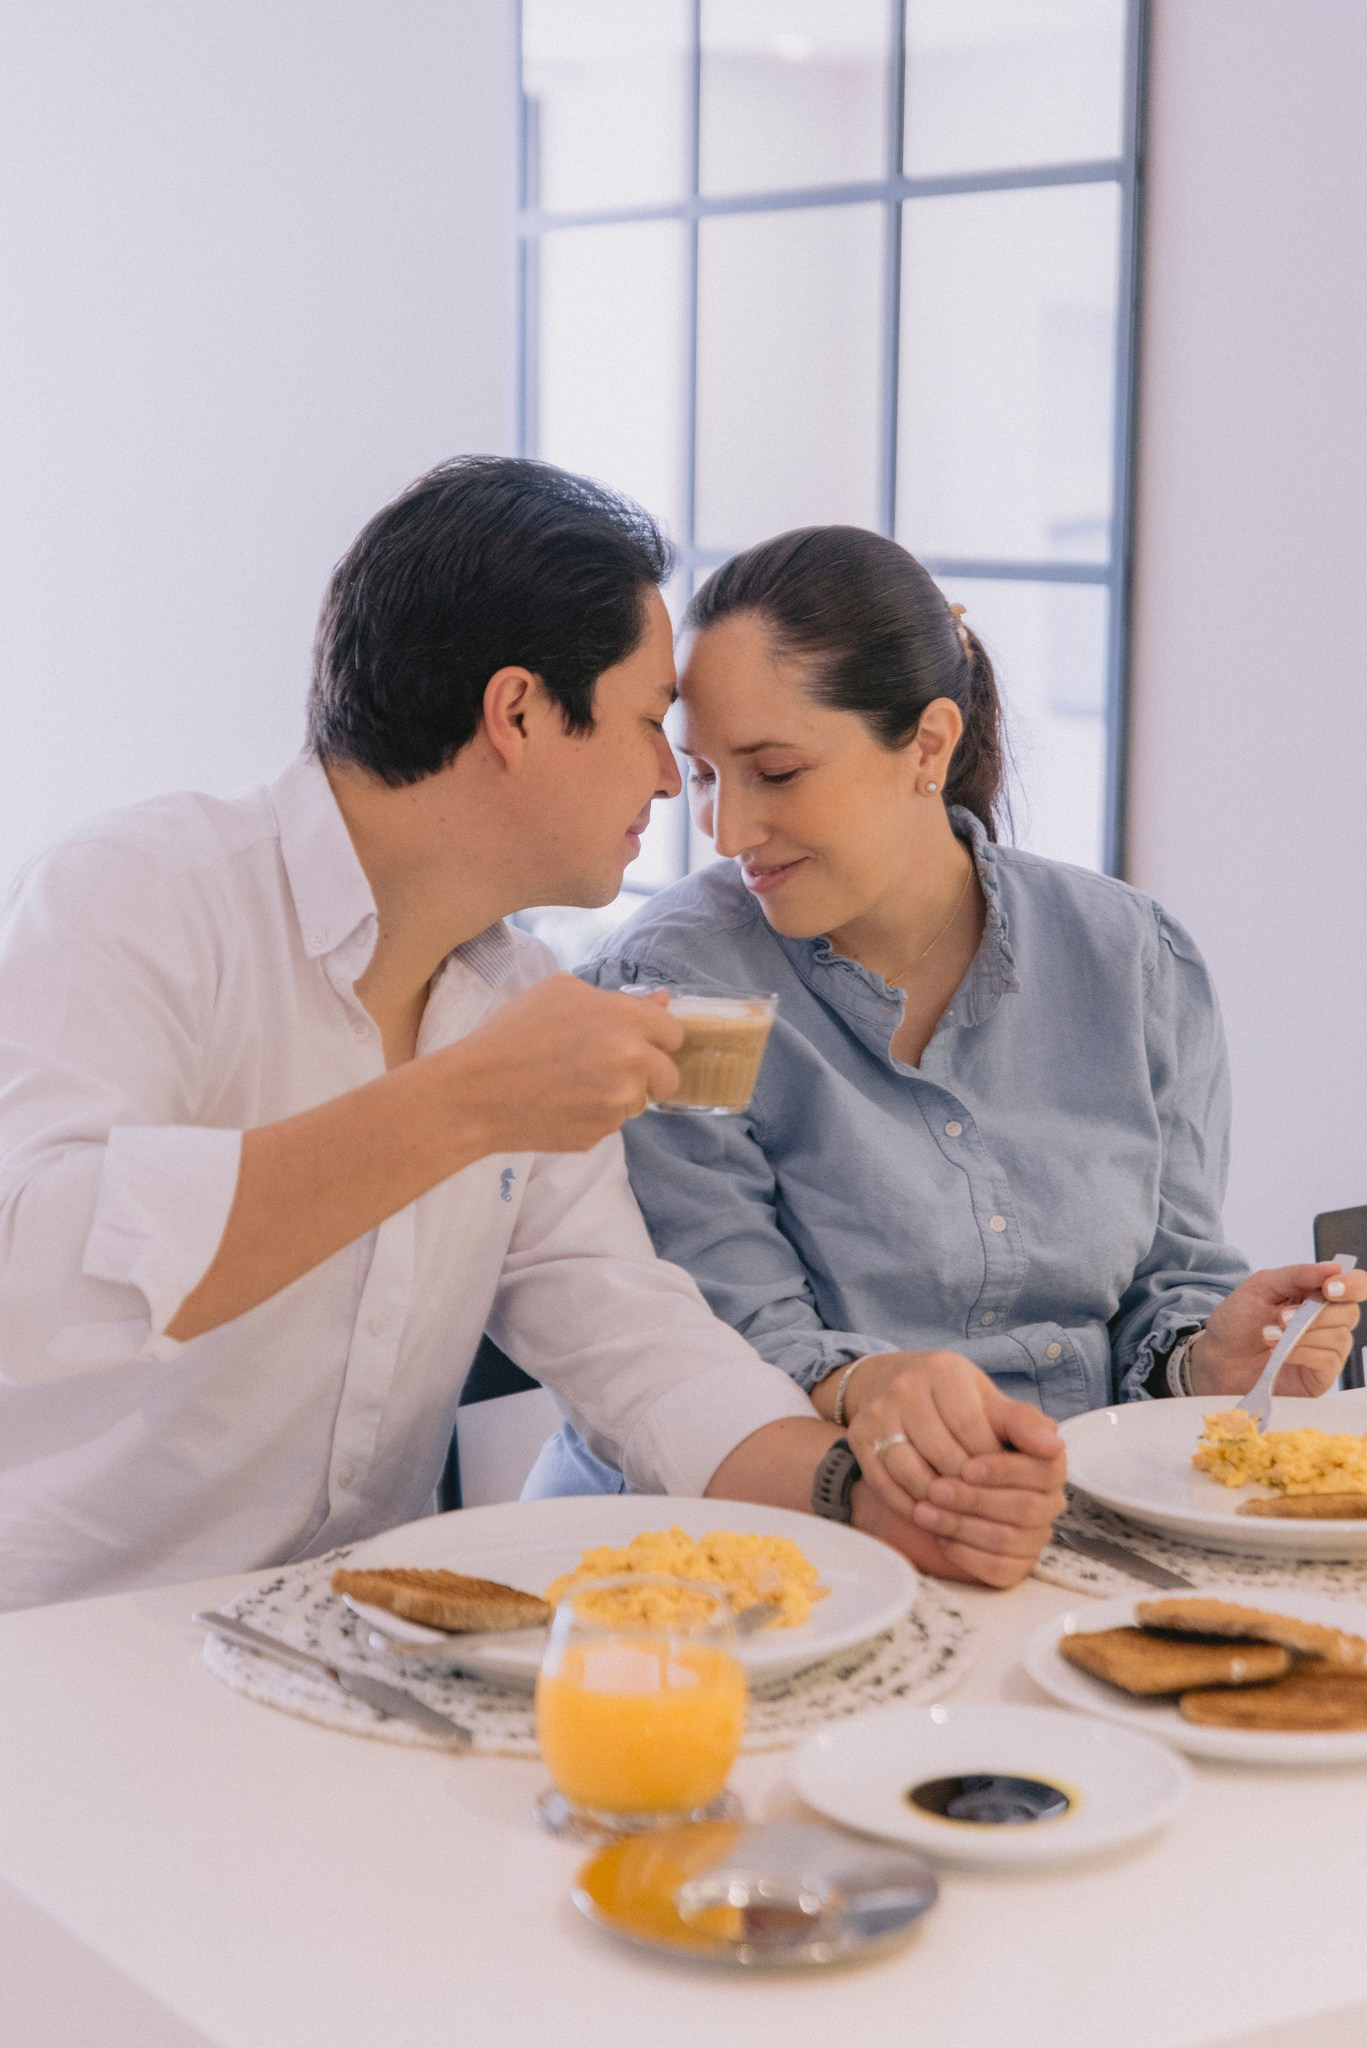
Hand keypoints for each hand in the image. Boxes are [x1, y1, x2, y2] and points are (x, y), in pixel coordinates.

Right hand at [442, 974, 681, 1154]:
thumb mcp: (559, 992)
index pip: (674, 1034)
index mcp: (626, 1019)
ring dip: (618, 1095)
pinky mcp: (600, 1133)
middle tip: (609, 1068)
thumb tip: (662, 1002)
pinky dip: (593, 1115)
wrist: (475, 1092)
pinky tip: (559, 1104)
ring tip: (573, 1084)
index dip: (655, 1038)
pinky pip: (610, 1123)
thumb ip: (617, 998)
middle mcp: (632, 1062)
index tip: (636, 1042)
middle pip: (668, 1076)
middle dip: (648, 1073)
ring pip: (639, 1102)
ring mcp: (618, 1102)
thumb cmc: (511, 1032)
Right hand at [843, 1350, 1065, 1588]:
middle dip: (969, 1486)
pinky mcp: (859, 1438)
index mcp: (944, 1370)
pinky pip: (886, 1484)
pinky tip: (931, 1514)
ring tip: (960, 1513)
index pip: (974, 1429)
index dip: (992, 1462)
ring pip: (913, 1473)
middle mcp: (905, 1386)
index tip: (1004, 1481)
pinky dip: (911, 1506)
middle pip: (944, 1454)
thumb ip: (1022, 1423)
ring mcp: (878, 1412)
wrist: (891, 1381)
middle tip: (985, 1504)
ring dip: (940, 1501)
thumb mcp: (987, 1400)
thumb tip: (1055, 1446)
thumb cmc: (952, 1397)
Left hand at [1191, 1263, 1366, 1397]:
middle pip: (1349, 1312)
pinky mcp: (1320, 1376)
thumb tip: (1334, 1267)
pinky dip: (1303, 1353)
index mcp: (1315, 1295)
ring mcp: (1326, 1349)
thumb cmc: (1237, 1321)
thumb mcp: (1261, 1287)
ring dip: (1303, 1334)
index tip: (1330, 1287)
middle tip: (1281, 1316)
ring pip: (1340, 1337)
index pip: (1354, 1286)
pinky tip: (1280, 1353)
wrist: (1216, 1358)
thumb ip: (1297, 1275)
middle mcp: (1327, 1321)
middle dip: (1316, 1312)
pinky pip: (1328, 1360)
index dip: (1351, 1284)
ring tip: (1269, 1335)